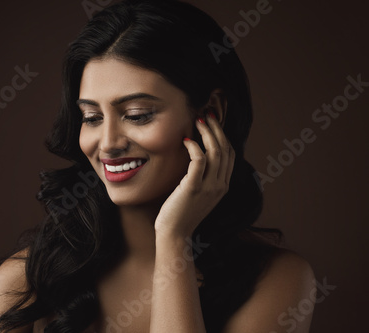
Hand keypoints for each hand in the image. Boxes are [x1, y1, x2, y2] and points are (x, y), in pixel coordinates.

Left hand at [154, 111, 235, 239]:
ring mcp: (209, 187)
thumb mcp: (199, 194)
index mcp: (223, 185)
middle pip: (225, 149)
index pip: (230, 154)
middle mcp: (220, 185)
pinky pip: (199, 160)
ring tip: (198, 120)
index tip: (213, 121)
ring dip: (207, 133)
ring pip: (215, 152)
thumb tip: (199, 157)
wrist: (175, 235)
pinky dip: (194, 146)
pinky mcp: (193, 187)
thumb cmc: (182, 213)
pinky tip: (186, 139)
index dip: (223, 135)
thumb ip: (204, 178)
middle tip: (207, 114)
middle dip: (217, 128)